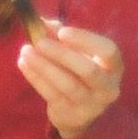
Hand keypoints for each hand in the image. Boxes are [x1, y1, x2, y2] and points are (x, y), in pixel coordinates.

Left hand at [16, 22, 123, 138]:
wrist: (79, 112)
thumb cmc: (79, 72)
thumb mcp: (77, 53)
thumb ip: (62, 36)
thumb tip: (41, 23)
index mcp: (114, 67)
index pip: (108, 51)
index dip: (86, 40)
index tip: (62, 32)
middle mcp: (108, 88)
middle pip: (88, 70)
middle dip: (62, 54)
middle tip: (39, 42)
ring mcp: (91, 105)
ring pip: (67, 84)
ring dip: (44, 66)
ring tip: (26, 51)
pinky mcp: (72, 115)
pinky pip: (52, 94)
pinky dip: (36, 78)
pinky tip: (23, 63)